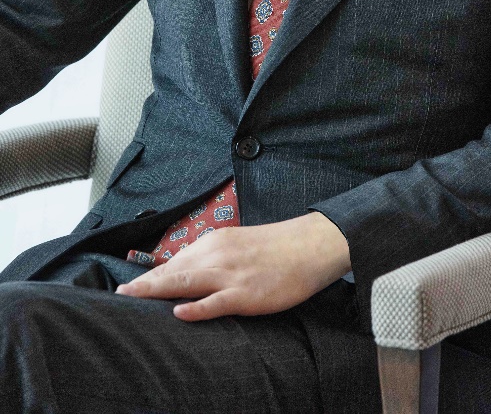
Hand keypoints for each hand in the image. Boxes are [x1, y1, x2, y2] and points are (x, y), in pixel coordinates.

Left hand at [115, 211, 350, 320]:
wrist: (310, 245)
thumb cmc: (276, 248)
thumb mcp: (239, 245)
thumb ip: (214, 258)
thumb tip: (189, 276)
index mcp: (215, 242)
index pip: (174, 261)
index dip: (149, 276)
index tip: (126, 288)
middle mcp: (217, 254)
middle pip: (173, 270)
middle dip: (144, 285)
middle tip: (117, 297)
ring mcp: (231, 274)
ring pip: (186, 282)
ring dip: (155, 291)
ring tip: (130, 299)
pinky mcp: (247, 293)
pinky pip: (216, 302)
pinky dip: (196, 308)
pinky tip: (178, 312)